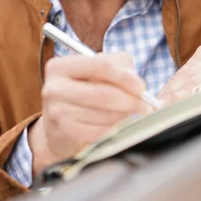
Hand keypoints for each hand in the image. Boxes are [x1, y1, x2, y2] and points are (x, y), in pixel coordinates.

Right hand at [28, 53, 152, 174]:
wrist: (54, 131)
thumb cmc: (79, 95)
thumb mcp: (90, 74)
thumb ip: (115, 65)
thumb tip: (134, 77)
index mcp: (59, 67)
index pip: (101, 66)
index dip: (126, 77)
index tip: (141, 87)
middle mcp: (54, 89)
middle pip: (106, 93)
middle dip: (132, 100)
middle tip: (146, 105)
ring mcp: (58, 113)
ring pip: (108, 115)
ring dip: (127, 116)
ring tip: (133, 114)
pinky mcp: (67, 134)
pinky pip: (103, 132)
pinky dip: (118, 129)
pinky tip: (121, 127)